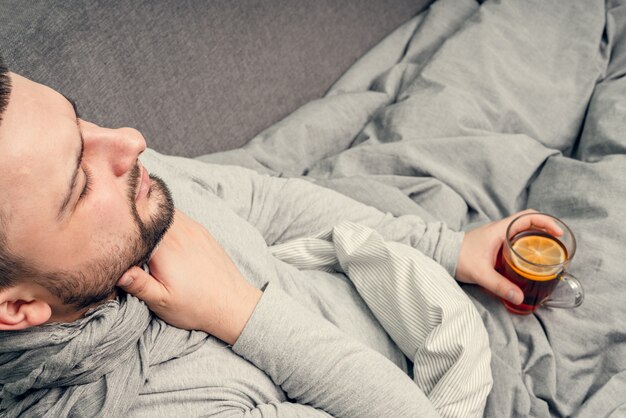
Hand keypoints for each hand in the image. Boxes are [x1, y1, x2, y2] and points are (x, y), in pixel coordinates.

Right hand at [116, 210, 261, 344]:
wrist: (233, 304)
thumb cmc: (196, 306)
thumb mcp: (163, 302)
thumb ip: (139, 284)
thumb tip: (116, 270)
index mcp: (165, 248)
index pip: (135, 223)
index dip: (119, 225)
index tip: (107, 229)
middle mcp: (180, 232)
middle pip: (148, 211)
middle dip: (132, 214)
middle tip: (116, 224)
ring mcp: (193, 228)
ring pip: (163, 210)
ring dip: (149, 214)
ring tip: (135, 226)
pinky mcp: (201, 231)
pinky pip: (178, 215)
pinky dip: (164, 218)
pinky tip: (157, 230)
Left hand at [456, 209, 562, 304]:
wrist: (441, 254)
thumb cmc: (458, 257)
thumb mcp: (480, 273)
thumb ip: (499, 285)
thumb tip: (520, 297)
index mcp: (499, 229)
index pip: (528, 217)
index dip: (546, 222)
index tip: (559, 233)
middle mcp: (500, 230)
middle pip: (530, 223)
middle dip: (547, 231)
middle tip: (559, 245)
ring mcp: (498, 237)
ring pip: (524, 232)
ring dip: (538, 238)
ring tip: (550, 253)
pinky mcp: (495, 245)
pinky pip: (516, 241)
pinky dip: (528, 246)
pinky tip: (532, 260)